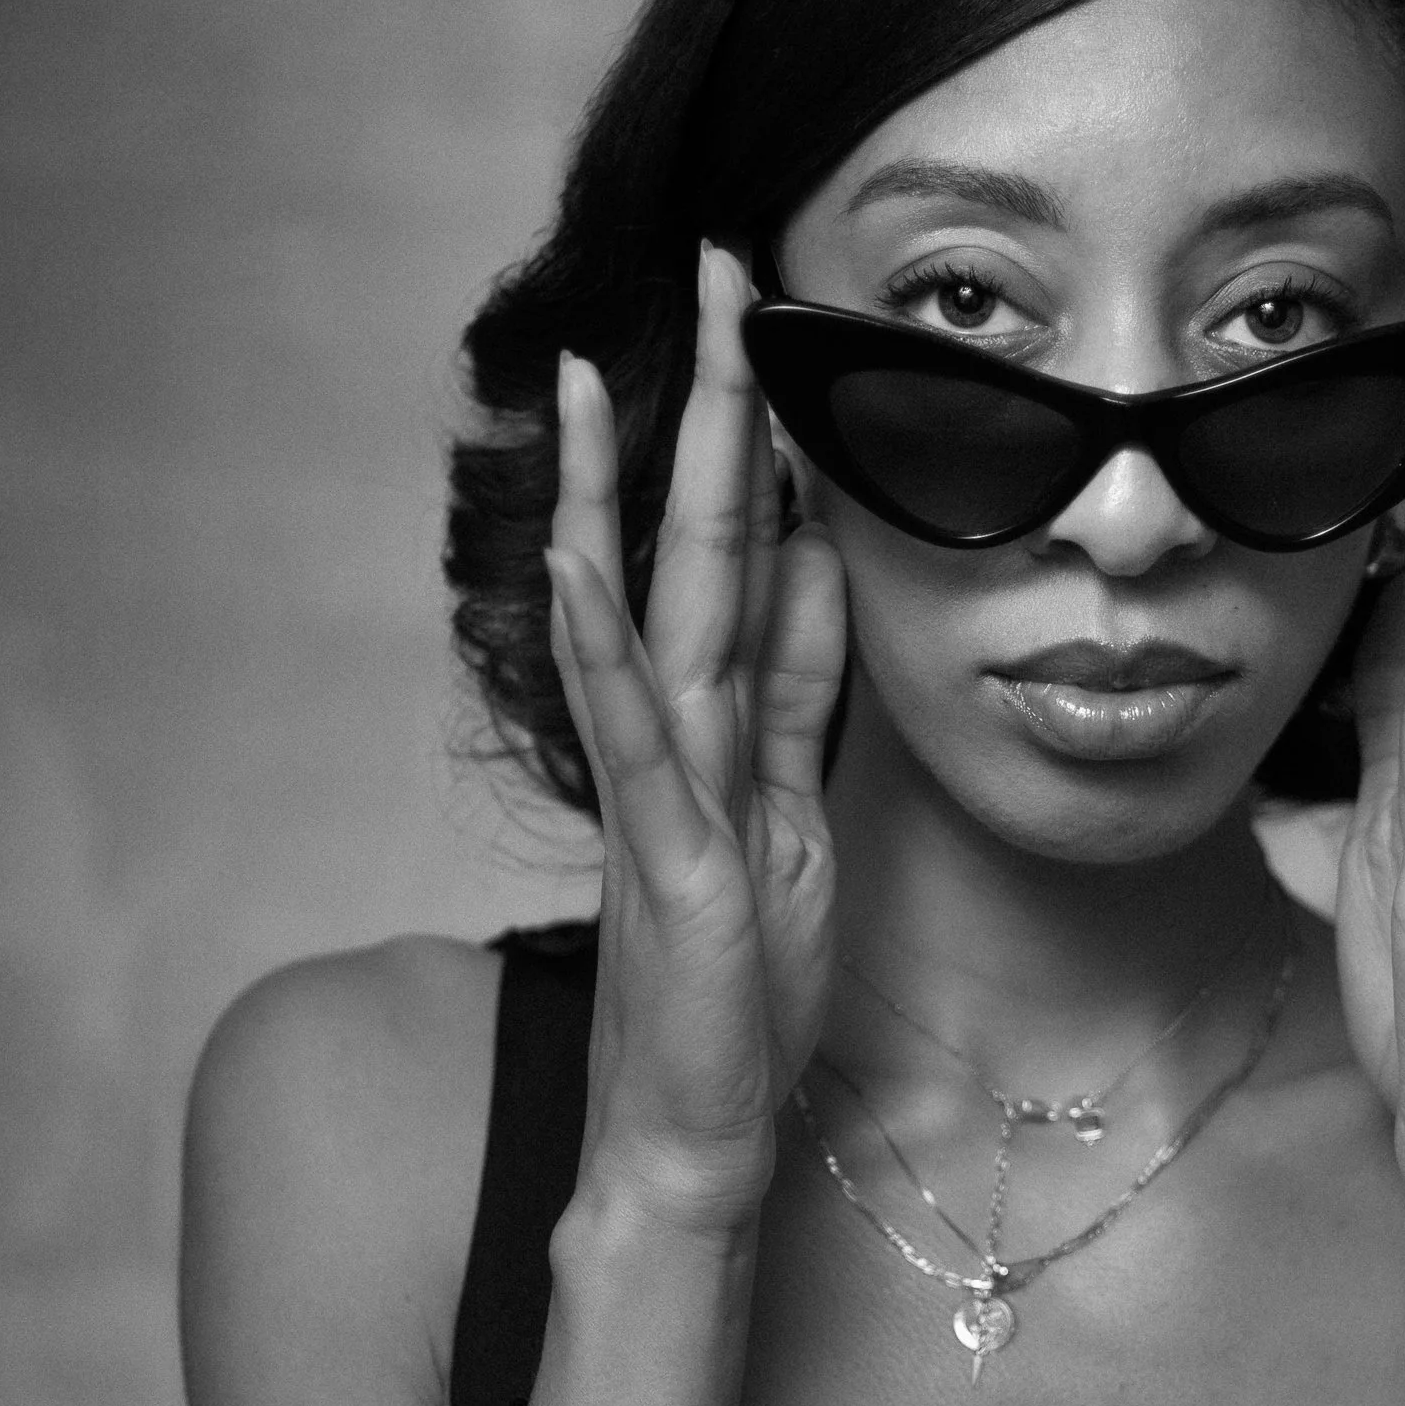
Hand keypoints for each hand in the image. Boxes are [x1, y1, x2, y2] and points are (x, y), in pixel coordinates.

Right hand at [547, 244, 847, 1236]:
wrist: (698, 1134)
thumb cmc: (747, 989)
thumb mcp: (804, 813)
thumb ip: (808, 693)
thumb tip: (829, 561)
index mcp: (729, 728)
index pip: (747, 557)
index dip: (762, 440)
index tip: (772, 319)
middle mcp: (684, 741)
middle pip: (692, 550)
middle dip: (703, 411)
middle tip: (708, 271)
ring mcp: (665, 795)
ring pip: (645, 616)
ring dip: (614, 493)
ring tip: (595, 376)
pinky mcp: (665, 861)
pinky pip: (633, 737)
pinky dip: (599, 645)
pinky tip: (575, 561)